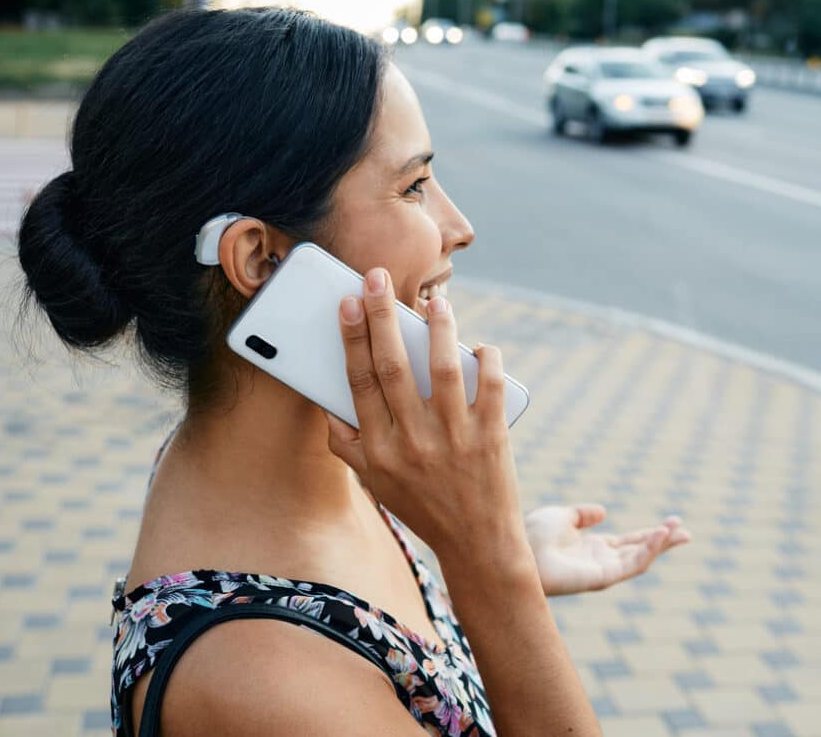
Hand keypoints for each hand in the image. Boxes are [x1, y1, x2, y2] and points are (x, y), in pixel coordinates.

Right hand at [325, 268, 530, 570]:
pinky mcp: (492, 437)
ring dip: (439, 329)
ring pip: (444, 369)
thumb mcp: (375, 482)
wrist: (477, 543)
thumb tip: (327, 400)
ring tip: (437, 300)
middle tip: (378, 278)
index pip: (359, 381)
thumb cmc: (421, 505)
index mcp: (378, 449)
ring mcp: (455, 438)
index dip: (351, 338)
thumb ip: (346, 444)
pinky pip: (491, 387)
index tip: (347, 301)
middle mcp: (413, 441)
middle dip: (382, 316)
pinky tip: (480, 344)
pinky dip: (487, 361)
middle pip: (393, 366)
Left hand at [525, 504, 690, 595]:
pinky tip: (660, 536)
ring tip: (681, 532)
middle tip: (687, 532)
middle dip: (663, 542)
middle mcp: (600, 561)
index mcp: (592, 548)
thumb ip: (583, 514)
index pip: (629, 542)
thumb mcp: (562, 516)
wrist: (518, 549)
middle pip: (640, 552)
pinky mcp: (601, 578)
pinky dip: (648, 551)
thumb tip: (604, 512)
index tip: (672, 522)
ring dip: (661, 546)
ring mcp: (602, 571)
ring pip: (640, 560)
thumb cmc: (532, 536)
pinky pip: (631, 565)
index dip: (650, 533)